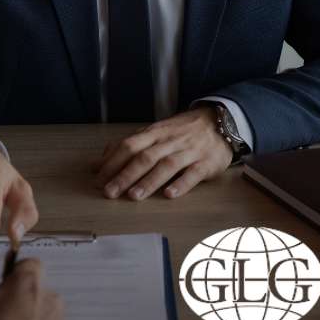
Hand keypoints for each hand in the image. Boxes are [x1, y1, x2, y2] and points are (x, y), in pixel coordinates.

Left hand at [92, 106, 232, 200]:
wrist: (221, 123)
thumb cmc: (182, 132)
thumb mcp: (155, 133)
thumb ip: (129, 146)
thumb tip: (99, 162)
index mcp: (155, 133)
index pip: (130, 145)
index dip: (113, 162)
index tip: (98, 179)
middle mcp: (170, 141)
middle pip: (145, 157)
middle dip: (125, 175)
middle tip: (110, 192)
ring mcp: (189, 151)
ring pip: (167, 165)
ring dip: (149, 181)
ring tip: (134, 196)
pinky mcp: (206, 163)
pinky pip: (193, 173)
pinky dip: (181, 184)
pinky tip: (169, 194)